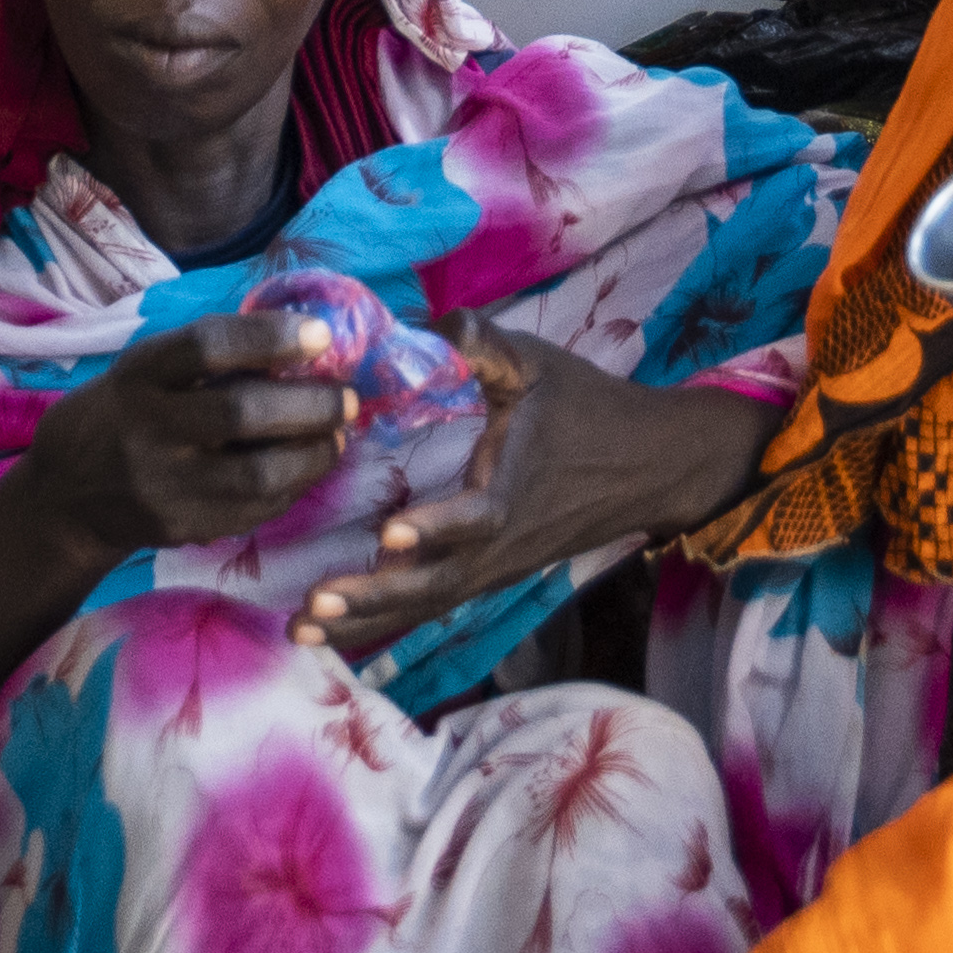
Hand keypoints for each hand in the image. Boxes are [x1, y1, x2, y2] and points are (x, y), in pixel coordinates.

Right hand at [10, 308, 358, 568]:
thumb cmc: (119, 414)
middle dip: (310, 404)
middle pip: (241, 413)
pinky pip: (254, 511)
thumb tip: (299, 339)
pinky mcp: (181, 528)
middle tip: (346, 398)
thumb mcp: (143, 371)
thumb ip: (205, 359)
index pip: (206, 347)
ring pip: (258, 474)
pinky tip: (305, 468)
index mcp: (138, 375)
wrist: (64, 497)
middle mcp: (146, 429)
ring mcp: (164, 486)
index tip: (321, 334)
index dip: (269, 337)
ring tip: (335, 436)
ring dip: (313, 454)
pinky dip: (292, 487)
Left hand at [298, 332, 769, 649]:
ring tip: (302, 630)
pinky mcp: (491, 574)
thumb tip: (431, 321)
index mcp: (512, 492)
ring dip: (367, 619)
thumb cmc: (587, 407)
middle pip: (435, 585)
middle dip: (372, 598)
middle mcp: (501, 545)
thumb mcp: (536, 364)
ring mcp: (496, 568)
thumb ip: (483, 345)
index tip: (387, 536)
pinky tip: (337, 628)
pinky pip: (436, 603)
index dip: (433, 530)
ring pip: (428, 604)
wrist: (649, 463)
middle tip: (310, 606)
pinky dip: (387, 619)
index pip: (474, 520)